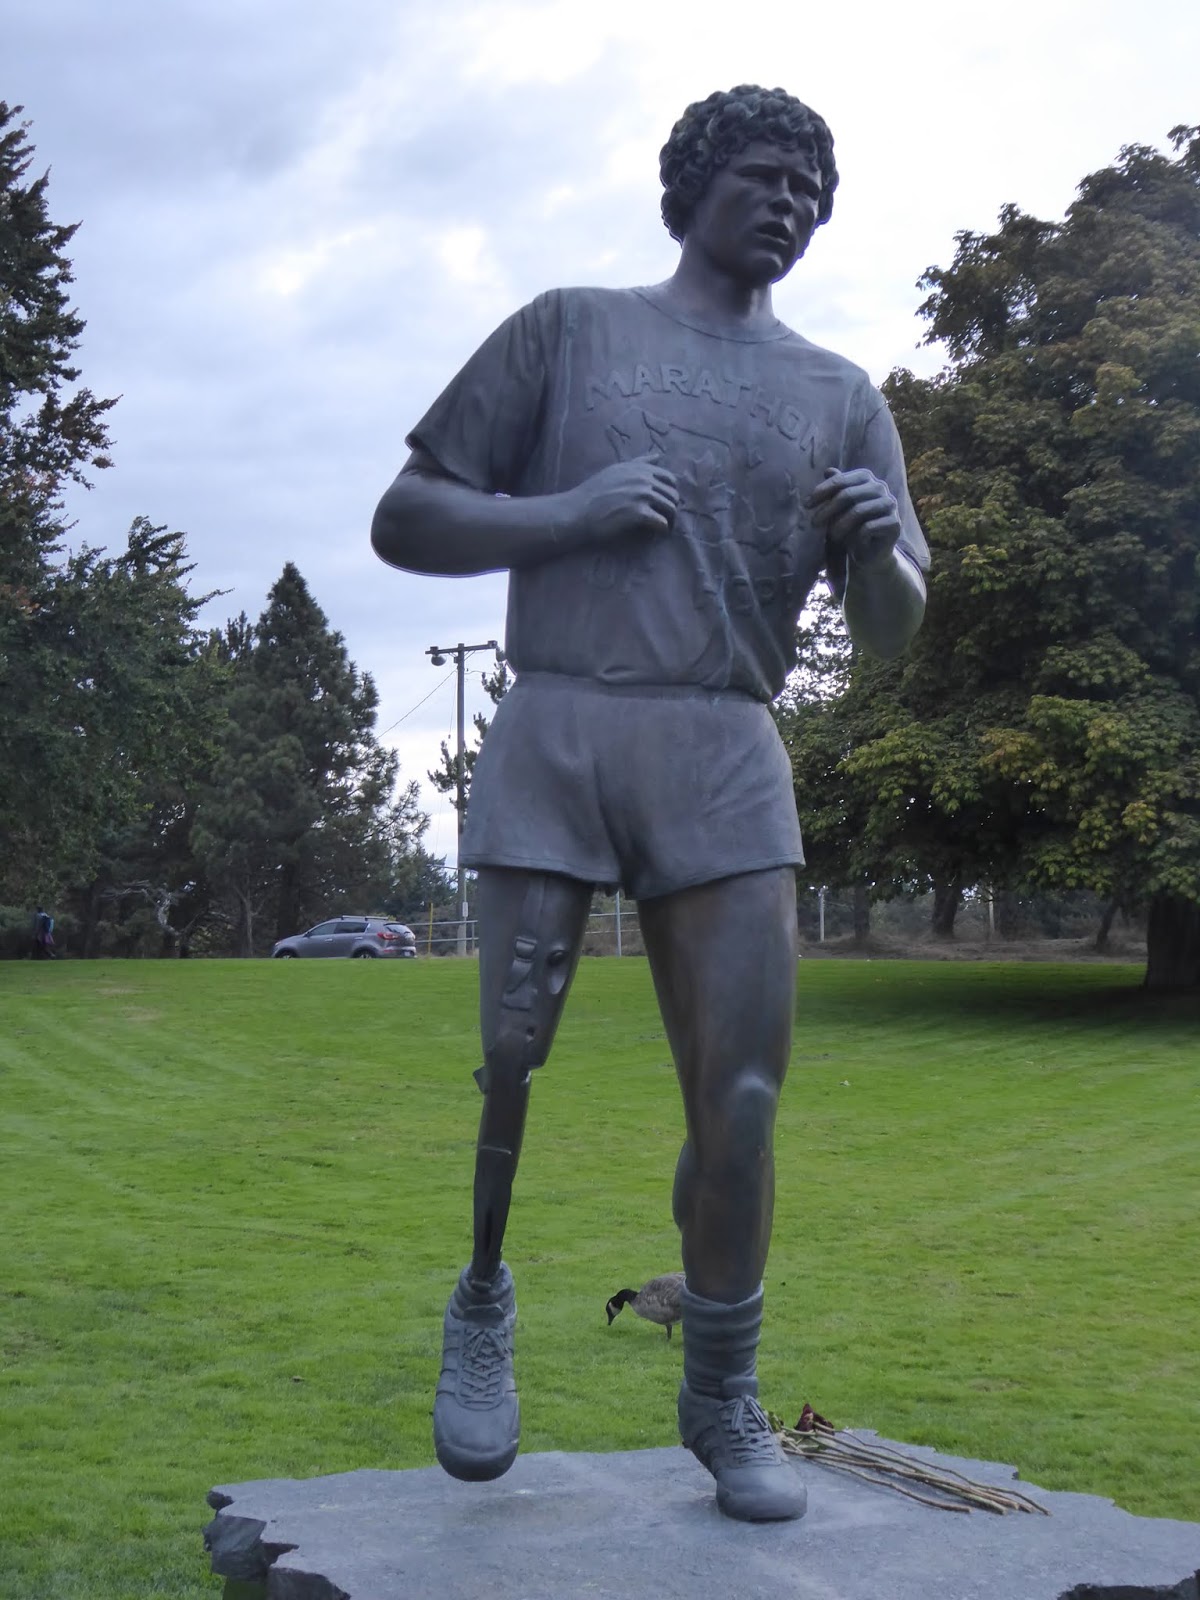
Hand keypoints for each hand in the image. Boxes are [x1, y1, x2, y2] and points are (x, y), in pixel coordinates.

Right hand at [563, 454, 677, 544]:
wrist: (577, 511)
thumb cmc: (593, 492)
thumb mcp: (616, 470)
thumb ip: (639, 463)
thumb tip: (659, 456)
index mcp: (639, 469)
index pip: (670, 479)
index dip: (671, 492)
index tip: (664, 503)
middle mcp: (643, 479)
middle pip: (673, 495)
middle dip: (672, 508)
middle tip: (665, 519)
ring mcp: (641, 495)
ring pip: (670, 508)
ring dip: (670, 520)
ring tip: (663, 528)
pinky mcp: (638, 513)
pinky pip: (662, 522)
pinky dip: (663, 529)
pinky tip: (657, 533)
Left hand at [808, 466, 900, 569]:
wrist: (869, 553)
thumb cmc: (852, 526)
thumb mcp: (840, 507)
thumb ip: (836, 489)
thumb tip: (827, 471)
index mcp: (866, 478)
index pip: (841, 481)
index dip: (822, 492)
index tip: (806, 505)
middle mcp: (880, 487)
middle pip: (848, 495)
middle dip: (827, 510)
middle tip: (814, 523)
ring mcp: (889, 504)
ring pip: (858, 511)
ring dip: (840, 526)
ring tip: (832, 536)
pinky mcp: (894, 523)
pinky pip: (869, 527)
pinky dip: (856, 536)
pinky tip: (853, 543)